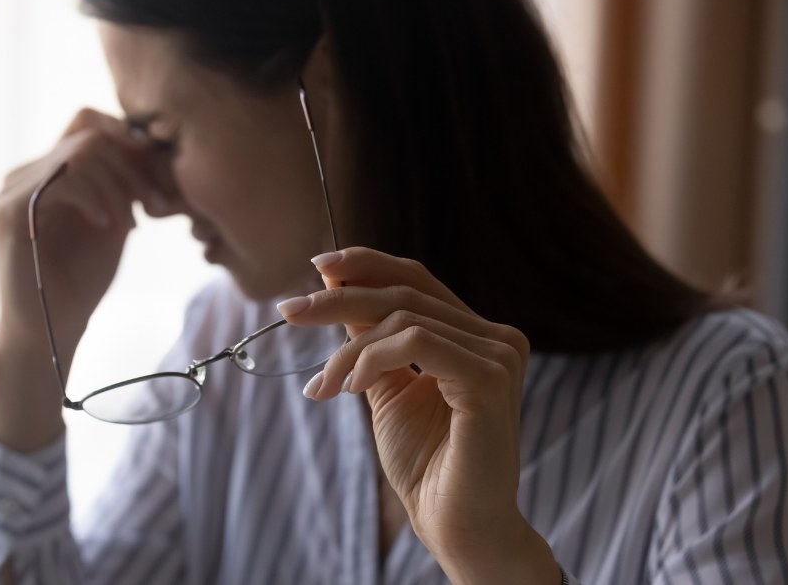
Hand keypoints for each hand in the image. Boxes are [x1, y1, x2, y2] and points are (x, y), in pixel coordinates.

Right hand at [0, 108, 181, 451]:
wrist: (49, 332)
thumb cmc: (81, 283)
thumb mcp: (114, 223)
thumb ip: (124, 187)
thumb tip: (152, 149)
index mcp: (47, 173)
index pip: (86, 122)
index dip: (127, 138)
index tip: (157, 179)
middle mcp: (24, 174)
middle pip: (90, 134)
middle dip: (134, 167)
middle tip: (157, 206)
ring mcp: (13, 190)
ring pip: (81, 152)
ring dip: (120, 186)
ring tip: (132, 224)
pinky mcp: (10, 212)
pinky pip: (64, 180)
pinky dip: (97, 198)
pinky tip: (110, 226)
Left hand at [280, 247, 559, 583]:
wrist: (453, 523)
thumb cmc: (424, 464)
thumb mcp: (386, 386)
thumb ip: (370, 339)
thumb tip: (336, 286)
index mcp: (477, 336)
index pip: (419, 280)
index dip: (367, 264)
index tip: (317, 266)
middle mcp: (496, 338)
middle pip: (406, 292)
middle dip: (339, 298)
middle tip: (289, 311)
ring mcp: (498, 356)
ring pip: (403, 318)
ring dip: (348, 350)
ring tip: (325, 385)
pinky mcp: (488, 378)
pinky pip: (415, 342)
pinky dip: (371, 358)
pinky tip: (349, 387)